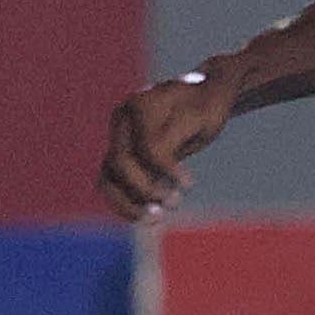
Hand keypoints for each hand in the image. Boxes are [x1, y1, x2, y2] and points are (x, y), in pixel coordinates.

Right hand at [102, 67, 237, 219]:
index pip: (148, 146)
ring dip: (128, 202)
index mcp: (143, 104)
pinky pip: (111, 182)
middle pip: (120, 161)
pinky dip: (123, 201)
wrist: (200, 96)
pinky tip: (142, 217)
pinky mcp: (118, 153)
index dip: (167, 170)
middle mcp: (122, 119)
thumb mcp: (202, 118)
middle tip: (174, 203)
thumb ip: (177, 141)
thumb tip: (158, 176)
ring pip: (108, 175)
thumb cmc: (206, 107)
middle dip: (144, 188)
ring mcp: (116, 136)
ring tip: (154, 218)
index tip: (189, 185)